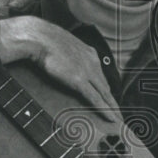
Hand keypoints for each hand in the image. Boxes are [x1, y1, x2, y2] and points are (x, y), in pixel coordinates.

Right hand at [0, 16, 118, 119]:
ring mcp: (87, 71)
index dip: (105, 89)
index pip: (101, 76)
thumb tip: (64, 62)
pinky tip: (111, 118)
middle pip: (106, 86)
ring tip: (117, 120)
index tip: (109, 98)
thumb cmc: (44, 40)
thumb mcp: (63, 46)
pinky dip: (105, 110)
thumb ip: (69, 55)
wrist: (39, 37)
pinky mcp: (79, 80)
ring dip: (112, 108)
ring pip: (105, 94)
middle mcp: (92, 62)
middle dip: (112, 101)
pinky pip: (96, 99)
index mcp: (89, 53)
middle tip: (118, 113)